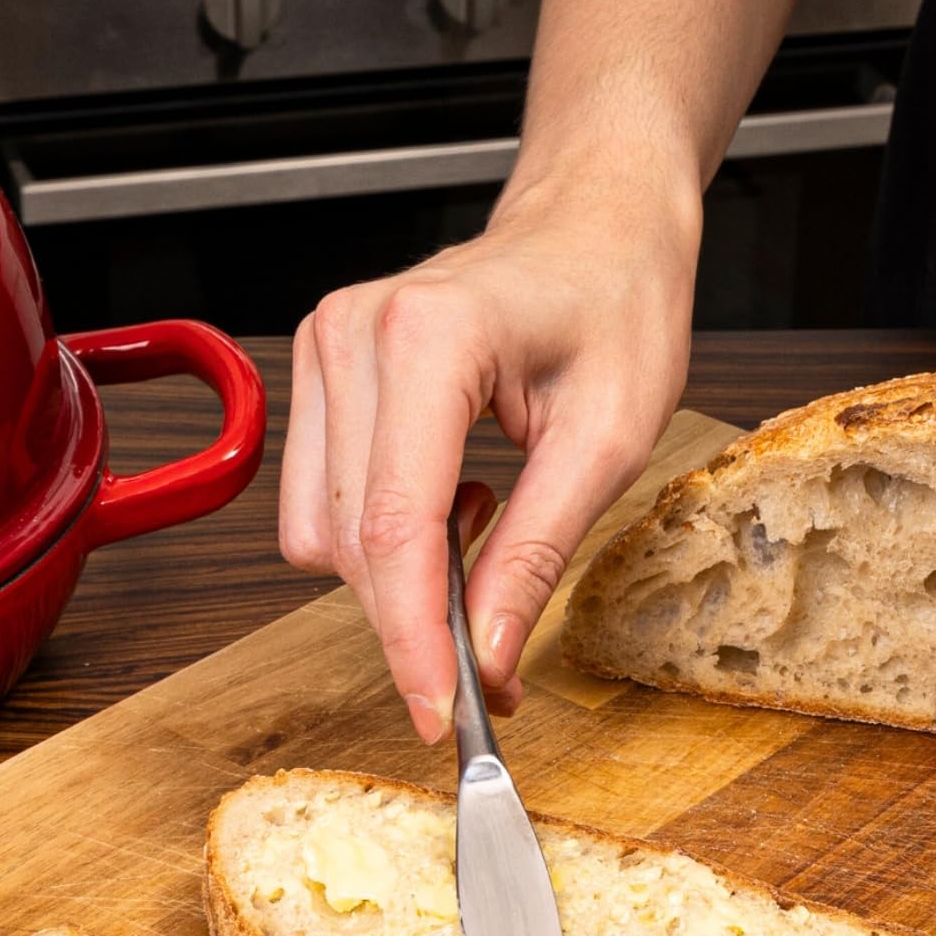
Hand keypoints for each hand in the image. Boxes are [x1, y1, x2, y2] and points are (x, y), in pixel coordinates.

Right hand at [280, 170, 696, 739]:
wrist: (595, 221)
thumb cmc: (615, 299)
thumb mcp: (609, 440)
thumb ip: (536, 553)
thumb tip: (485, 657)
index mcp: (430, 336)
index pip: (397, 524)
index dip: (414, 638)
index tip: (441, 713)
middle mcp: (354, 334)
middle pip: (353, 541)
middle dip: (416, 623)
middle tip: (493, 662)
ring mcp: (325, 347)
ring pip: (324, 535)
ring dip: (399, 577)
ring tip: (489, 523)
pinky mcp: (320, 372)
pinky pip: (322, 503)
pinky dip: (383, 537)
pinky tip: (451, 499)